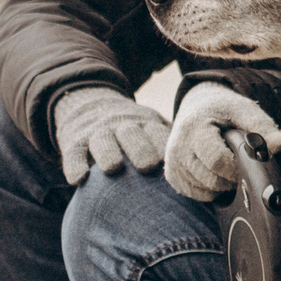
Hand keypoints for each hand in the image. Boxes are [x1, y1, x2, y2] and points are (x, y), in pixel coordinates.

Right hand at [51, 86, 168, 184]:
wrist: (86, 102)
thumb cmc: (129, 127)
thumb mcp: (150, 125)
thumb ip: (170, 144)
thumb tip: (207, 177)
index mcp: (145, 124)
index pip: (158, 132)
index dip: (165, 145)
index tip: (175, 161)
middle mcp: (122, 126)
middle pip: (132, 135)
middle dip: (140, 148)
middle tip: (148, 165)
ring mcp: (97, 133)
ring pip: (102, 141)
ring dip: (108, 154)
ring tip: (113, 168)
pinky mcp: (74, 141)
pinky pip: (73, 153)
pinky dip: (75, 165)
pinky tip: (78, 178)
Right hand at [164, 82, 280, 200]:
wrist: (196, 105)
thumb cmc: (222, 108)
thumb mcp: (242, 109)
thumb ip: (262, 126)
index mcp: (194, 128)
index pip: (216, 160)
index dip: (236, 166)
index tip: (244, 159)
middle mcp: (177, 146)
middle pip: (210, 180)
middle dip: (230, 177)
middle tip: (238, 164)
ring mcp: (172, 162)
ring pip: (203, 190)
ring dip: (221, 184)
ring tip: (226, 165)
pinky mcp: (171, 174)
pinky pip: (195, 194)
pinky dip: (210, 189)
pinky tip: (215, 173)